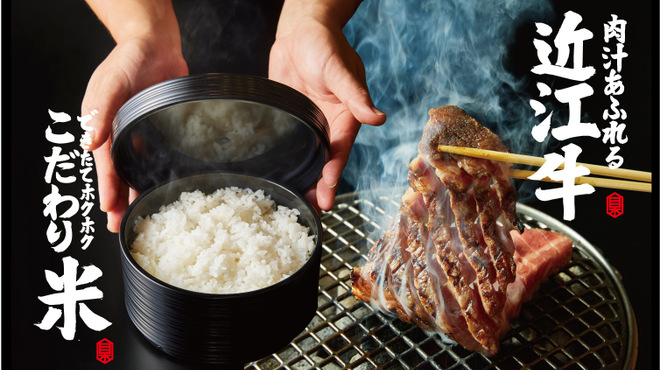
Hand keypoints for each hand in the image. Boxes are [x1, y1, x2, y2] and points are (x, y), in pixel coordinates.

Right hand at [81, 37, 187, 231]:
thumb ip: (101, 111)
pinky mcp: (159, 129)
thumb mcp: (111, 83)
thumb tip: (90, 142)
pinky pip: (157, 157)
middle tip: (122, 225)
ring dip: (139, 191)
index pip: (104, 164)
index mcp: (103, 125)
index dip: (108, 187)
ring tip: (142, 214)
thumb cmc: (128, 59)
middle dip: (120, 199)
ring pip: (138, 169)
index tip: (110, 209)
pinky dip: (157, 172)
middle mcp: (119, 133)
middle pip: (119, 172)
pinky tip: (163, 187)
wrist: (155, 45)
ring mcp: (140, 132)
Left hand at [269, 3, 385, 211]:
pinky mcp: (290, 120)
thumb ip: (356, 96)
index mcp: (346, 117)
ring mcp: (308, 125)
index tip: (328, 192)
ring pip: (307, 159)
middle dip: (321, 188)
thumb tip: (378, 118)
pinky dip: (286, 163)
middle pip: (325, 163)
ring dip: (304, 181)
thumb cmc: (325, 45)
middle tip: (313, 211)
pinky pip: (288, 145)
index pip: (340, 151)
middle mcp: (328, 125)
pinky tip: (276, 178)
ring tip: (295, 204)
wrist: (299, 30)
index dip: (334, 173)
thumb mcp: (340, 71)